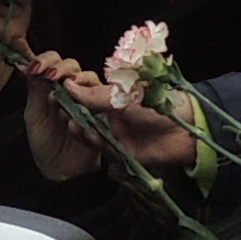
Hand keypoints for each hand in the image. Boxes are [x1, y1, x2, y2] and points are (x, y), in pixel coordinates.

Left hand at [17, 68, 102, 180]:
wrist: (60, 170)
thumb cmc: (46, 143)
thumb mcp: (34, 114)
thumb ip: (33, 88)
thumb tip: (21, 63)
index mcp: (53, 84)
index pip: (53, 60)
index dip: (45, 59)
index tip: (35, 67)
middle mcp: (72, 89)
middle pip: (73, 65)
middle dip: (61, 68)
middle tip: (50, 77)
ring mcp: (89, 99)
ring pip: (89, 78)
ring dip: (73, 84)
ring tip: (58, 100)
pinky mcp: (102, 113)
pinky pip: (101, 100)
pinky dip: (85, 103)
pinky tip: (71, 116)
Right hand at [40, 55, 195, 168]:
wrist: (184, 130)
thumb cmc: (157, 105)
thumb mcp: (122, 96)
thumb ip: (94, 95)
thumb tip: (69, 86)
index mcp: (116, 99)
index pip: (88, 98)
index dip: (72, 97)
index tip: (57, 92)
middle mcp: (115, 117)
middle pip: (86, 117)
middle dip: (72, 113)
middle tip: (58, 108)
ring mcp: (118, 135)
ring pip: (92, 134)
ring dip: (81, 128)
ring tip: (70, 121)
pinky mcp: (122, 153)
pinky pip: (103, 149)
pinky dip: (93, 142)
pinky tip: (85, 133)